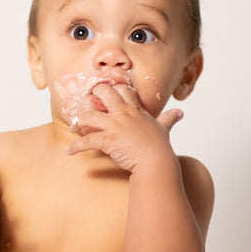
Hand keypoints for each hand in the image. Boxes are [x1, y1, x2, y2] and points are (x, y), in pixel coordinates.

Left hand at [68, 83, 182, 172]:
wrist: (156, 162)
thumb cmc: (159, 147)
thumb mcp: (164, 129)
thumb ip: (169, 119)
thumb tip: (180, 113)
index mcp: (136, 110)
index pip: (123, 90)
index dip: (113, 89)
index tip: (105, 91)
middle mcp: (124, 114)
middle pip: (104, 93)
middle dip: (92, 94)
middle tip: (85, 101)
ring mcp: (114, 126)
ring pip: (89, 116)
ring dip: (78, 121)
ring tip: (74, 128)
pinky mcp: (107, 140)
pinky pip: (86, 141)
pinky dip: (76, 146)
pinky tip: (70, 151)